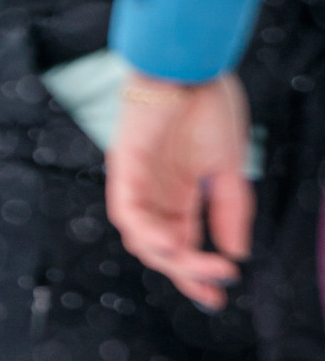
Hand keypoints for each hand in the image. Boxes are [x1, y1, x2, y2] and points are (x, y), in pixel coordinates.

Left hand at [105, 69, 252, 309]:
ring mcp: (137, 182)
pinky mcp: (123, 167)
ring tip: (199, 267)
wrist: (193, 64)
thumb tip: (237, 253)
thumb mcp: (230, 167)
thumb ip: (232, 210)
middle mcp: (155, 193)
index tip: (218, 297)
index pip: (183, 244)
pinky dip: (147, 232)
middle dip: (185, 273)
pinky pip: (127, 211)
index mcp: (180, 193)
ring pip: (141, 237)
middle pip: (161, 248)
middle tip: (211, 291)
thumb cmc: (208, 105)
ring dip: (169, 257)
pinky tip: (171, 243)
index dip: (197, 272)